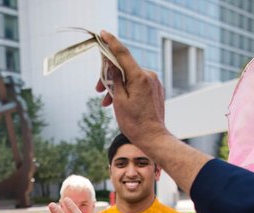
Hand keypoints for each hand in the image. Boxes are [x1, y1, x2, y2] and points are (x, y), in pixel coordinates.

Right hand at [96, 31, 167, 149]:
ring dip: (116, 86)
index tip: (103, 33)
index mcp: (139, 76)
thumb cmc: (134, 123)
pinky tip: (118, 102)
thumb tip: (112, 65)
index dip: (111, 42)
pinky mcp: (155, 89)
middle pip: (124, 68)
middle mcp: (149, 75)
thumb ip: (115, 80)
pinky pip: (137, 83)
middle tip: (97, 88)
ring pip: (130, 77)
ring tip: (106, 102)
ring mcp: (154, 82)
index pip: (123, 54)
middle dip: (109, 76)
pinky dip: (126, 89)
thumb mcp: (119, 101)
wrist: (153, 137)